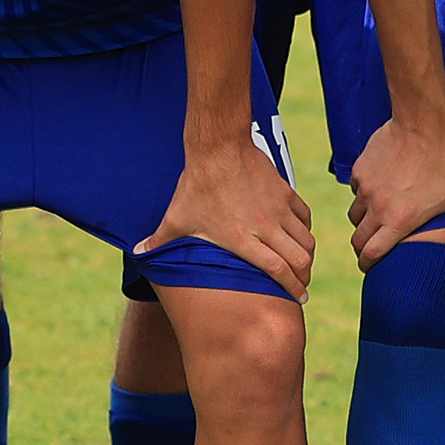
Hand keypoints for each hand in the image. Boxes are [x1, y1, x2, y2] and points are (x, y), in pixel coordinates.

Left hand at [137, 122, 317, 298]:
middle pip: (300, 259)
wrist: (218, 147)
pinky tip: (300, 234)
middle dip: (304, 276)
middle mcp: (265, 226)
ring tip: (303, 264)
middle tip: (301, 284)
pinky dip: (305, 229)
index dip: (291, 287)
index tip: (298, 298)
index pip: (277, 270)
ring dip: (307, 255)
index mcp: (242, 238)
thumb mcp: (176, 216)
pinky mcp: (284, 192)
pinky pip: (304, 216)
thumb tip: (138, 252)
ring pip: (306, 240)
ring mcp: (278, 209)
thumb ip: (159, 239)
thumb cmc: (197, 184)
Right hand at [346, 114, 444, 267]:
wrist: (424, 124)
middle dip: (364, 246)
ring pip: (354, 214)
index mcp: (399, 220)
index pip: (371, 254)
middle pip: (358, 239)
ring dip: (363, 220)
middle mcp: (377, 207)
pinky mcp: (360, 169)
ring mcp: (365, 188)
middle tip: (373, 247)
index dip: (368, 264)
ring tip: (378, 218)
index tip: (371, 267)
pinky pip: (355, 189)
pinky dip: (364, 193)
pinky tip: (380, 188)